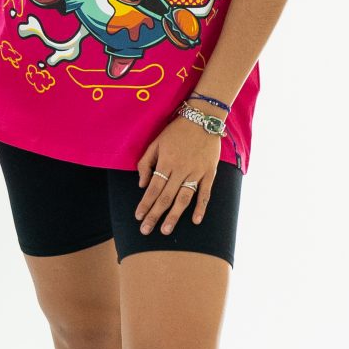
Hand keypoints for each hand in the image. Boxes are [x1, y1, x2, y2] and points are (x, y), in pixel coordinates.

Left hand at [135, 115, 222, 235]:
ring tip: (166, 230)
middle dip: (155, 215)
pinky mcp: (209, 173)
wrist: (203, 118)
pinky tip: (196, 221)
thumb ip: (146, 163)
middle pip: (166, 197)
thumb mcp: (156, 142)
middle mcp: (181, 169)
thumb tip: (141, 184)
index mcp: (166, 162)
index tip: (138, 217)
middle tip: (146, 231)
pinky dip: (201, 207)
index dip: (145, 203)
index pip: (154, 188)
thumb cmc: (176, 131)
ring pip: (184, 198)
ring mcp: (196, 172)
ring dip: (174, 216)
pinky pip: (205, 193)